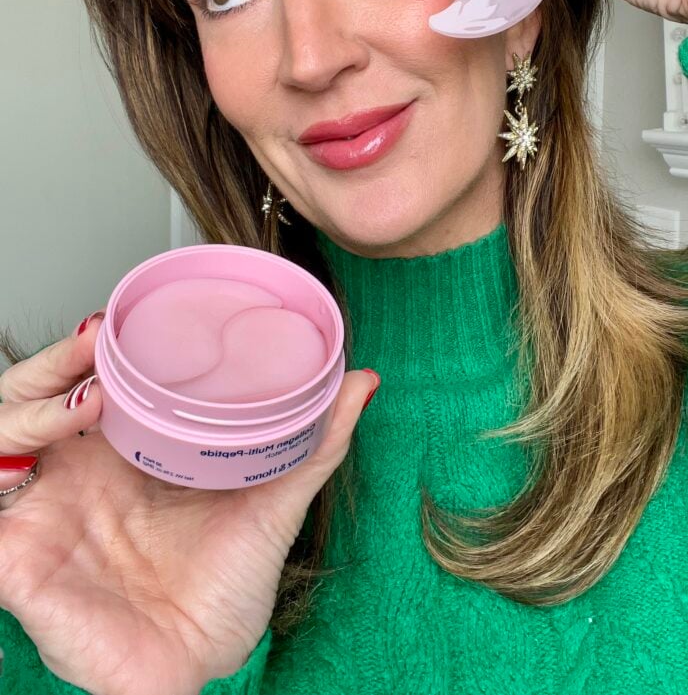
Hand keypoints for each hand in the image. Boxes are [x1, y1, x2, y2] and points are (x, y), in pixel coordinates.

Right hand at [0, 315, 378, 694]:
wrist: (201, 667)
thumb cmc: (224, 589)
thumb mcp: (273, 503)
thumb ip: (315, 442)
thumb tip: (362, 380)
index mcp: (121, 454)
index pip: (84, 379)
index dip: (90, 344)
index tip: (123, 318)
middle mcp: (75, 475)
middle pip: (30, 395)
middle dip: (55, 360)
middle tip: (100, 338)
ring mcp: (42, 515)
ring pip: (0, 437)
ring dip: (34, 404)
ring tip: (90, 392)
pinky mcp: (18, 564)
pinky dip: (4, 474)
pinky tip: (50, 456)